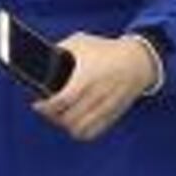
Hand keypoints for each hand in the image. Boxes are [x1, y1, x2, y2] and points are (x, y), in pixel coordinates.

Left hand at [34, 32, 162, 142]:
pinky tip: (74, 123)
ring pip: (79, 130)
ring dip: (65, 126)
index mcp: (86, 77)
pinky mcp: (112, 116)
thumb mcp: (81, 42)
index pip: (62, 100)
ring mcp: (105, 108)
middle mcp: (96, 95)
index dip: (45, 106)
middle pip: (68, 119)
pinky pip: (92, 133)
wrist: (137, 62)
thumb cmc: (106, 51)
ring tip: (59, 116)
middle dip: (52, 116)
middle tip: (46, 109)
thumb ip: (59, 50)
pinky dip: (80, 132)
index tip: (37, 104)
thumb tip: (40, 58)